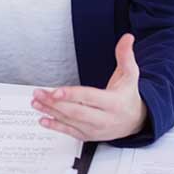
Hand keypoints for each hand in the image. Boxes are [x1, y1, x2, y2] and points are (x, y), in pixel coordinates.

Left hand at [31, 34, 147, 140]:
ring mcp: (96, 129)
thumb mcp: (130, 74)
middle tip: (38, 93)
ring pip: (71, 122)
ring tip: (35, 102)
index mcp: (114, 103)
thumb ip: (126, 56)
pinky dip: (55, 127)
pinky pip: (70, 133)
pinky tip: (42, 119)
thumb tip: (127, 38)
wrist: (137, 120)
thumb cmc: (128, 95)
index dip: (72, 95)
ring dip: (51, 112)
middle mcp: (105, 119)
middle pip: (76, 112)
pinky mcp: (89, 136)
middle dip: (55, 103)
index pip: (90, 98)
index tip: (55, 91)